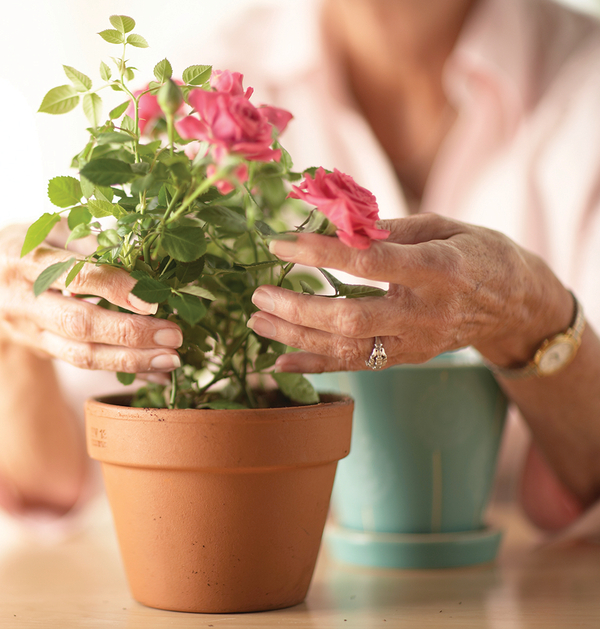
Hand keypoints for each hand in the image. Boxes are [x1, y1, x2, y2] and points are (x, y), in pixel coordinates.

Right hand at [0, 224, 182, 372]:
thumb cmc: (31, 243)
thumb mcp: (52, 228)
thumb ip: (89, 241)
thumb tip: (140, 258)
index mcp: (21, 258)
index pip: (72, 276)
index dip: (112, 287)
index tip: (151, 299)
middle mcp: (20, 299)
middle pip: (78, 323)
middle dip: (129, 332)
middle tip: (172, 335)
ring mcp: (28, 330)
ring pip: (81, 354)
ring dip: (130, 360)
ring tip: (170, 359)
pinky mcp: (41, 350)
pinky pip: (85, 364)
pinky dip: (124, 369)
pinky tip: (155, 372)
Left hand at [247, 213, 572, 372]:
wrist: (515, 305)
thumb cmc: (475, 252)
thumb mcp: (442, 225)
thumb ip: (388, 227)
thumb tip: (332, 220)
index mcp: (437, 268)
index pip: (368, 262)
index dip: (320, 253)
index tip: (280, 243)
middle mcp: (425, 312)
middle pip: (351, 317)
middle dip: (298, 307)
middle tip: (260, 293)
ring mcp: (415, 343)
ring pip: (347, 348)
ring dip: (296, 336)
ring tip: (257, 320)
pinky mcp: (407, 359)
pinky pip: (354, 367)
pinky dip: (314, 366)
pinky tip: (279, 361)